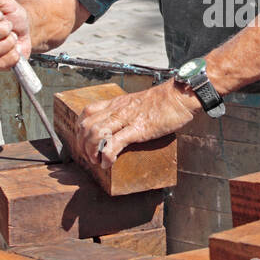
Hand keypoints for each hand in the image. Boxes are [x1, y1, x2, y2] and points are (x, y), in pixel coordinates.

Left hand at [73, 80, 197, 167]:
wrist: (179, 96)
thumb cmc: (163, 101)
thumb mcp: (138, 103)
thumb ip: (127, 112)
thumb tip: (122, 126)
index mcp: (117, 103)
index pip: (87, 112)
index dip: (80, 129)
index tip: (84, 141)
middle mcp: (117, 110)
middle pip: (87, 125)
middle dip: (82, 144)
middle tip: (89, 157)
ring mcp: (127, 119)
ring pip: (96, 133)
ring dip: (91, 151)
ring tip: (96, 161)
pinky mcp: (138, 129)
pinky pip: (114, 143)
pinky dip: (107, 156)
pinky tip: (108, 163)